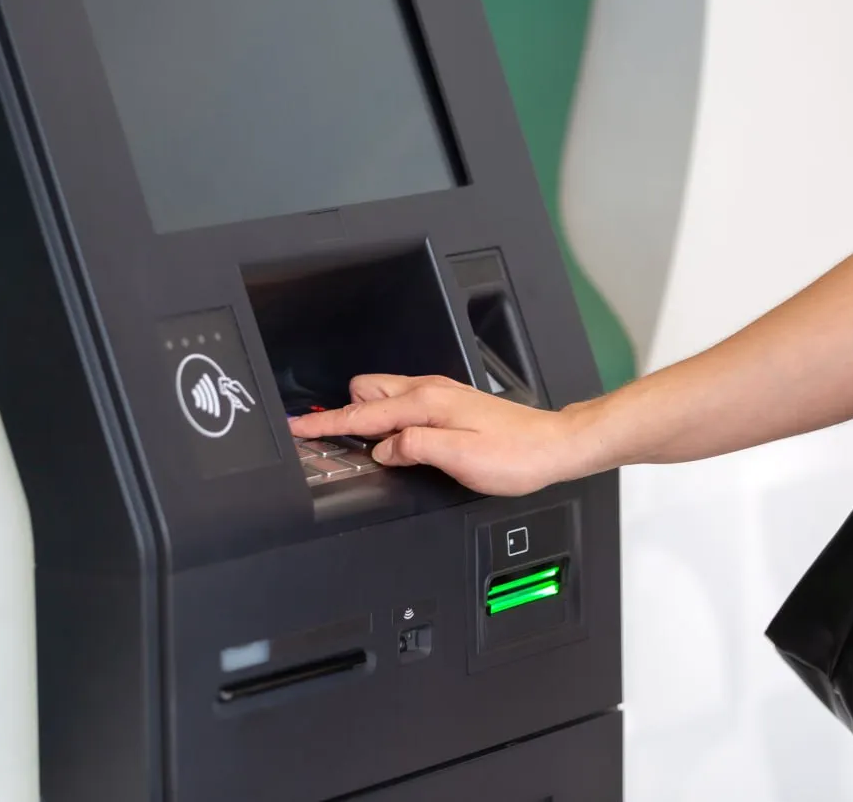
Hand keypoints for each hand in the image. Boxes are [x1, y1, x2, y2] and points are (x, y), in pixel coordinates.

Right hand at [288, 374, 597, 495]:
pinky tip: (399, 442)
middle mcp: (430, 392)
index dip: (325, 424)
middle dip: (347, 414)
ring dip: (371, 418)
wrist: (554, 446)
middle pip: (367, 392)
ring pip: (385, 396)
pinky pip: (404, 404)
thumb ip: (413, 450)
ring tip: (371, 448)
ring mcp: (441, 395)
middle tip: (339, 444)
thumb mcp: (459, 460)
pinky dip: (391, 421)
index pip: (362, 414)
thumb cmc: (516, 455)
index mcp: (426, 404)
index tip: (298, 428)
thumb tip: (383, 450)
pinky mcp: (450, 404)